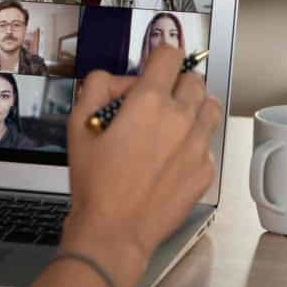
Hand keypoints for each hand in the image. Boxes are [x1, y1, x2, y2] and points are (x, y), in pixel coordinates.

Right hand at [62, 45, 220, 286]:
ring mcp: (198, 146)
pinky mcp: (205, 171)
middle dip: (175, 83)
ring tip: (169, 124)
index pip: (169, 55)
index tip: (150, 67)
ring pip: (209, 107)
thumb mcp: (77, 126)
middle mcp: (181, 118)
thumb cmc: (94, 182)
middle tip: (154, 100)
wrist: (114, 230)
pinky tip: (169, 158)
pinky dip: (192, 142)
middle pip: (194, 79)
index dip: (158, 56)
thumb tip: (112, 78)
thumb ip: (95, 87)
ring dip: (192, 108)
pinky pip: (207, 143)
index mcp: (149, 102)